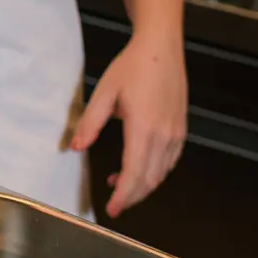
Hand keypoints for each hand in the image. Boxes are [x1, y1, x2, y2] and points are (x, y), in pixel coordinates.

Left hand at [70, 31, 187, 218]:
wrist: (161, 49)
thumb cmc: (132, 68)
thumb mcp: (103, 93)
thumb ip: (90, 123)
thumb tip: (76, 147)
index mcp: (144, 128)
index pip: (135, 173)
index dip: (123, 195)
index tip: (111, 209)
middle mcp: (164, 135)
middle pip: (150, 179)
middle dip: (132, 197)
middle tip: (114, 205)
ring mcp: (176, 134)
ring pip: (161, 173)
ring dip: (142, 186)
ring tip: (120, 186)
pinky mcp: (181, 130)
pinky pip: (170, 161)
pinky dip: (155, 173)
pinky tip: (139, 169)